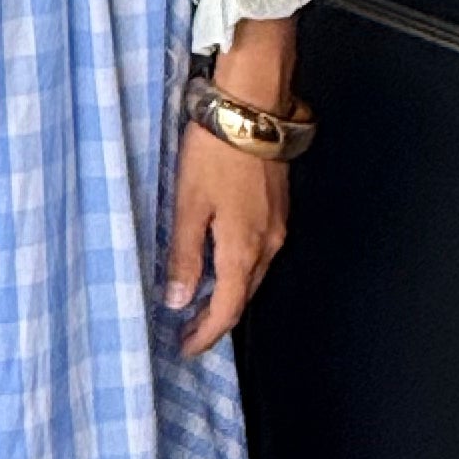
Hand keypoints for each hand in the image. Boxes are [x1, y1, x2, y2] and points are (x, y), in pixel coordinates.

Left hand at [163, 129, 287, 357]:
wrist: (253, 110)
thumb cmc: (216, 154)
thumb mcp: (188, 205)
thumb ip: (185, 255)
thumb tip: (180, 301)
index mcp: (244, 249)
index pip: (229, 309)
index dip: (207, 333)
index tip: (186, 348)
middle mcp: (269, 244)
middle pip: (245, 295)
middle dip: (217, 317)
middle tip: (188, 330)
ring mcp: (278, 225)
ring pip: (254, 273)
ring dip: (229, 292)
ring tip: (200, 301)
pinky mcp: (278, 207)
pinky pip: (259, 251)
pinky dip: (238, 267)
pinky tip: (220, 260)